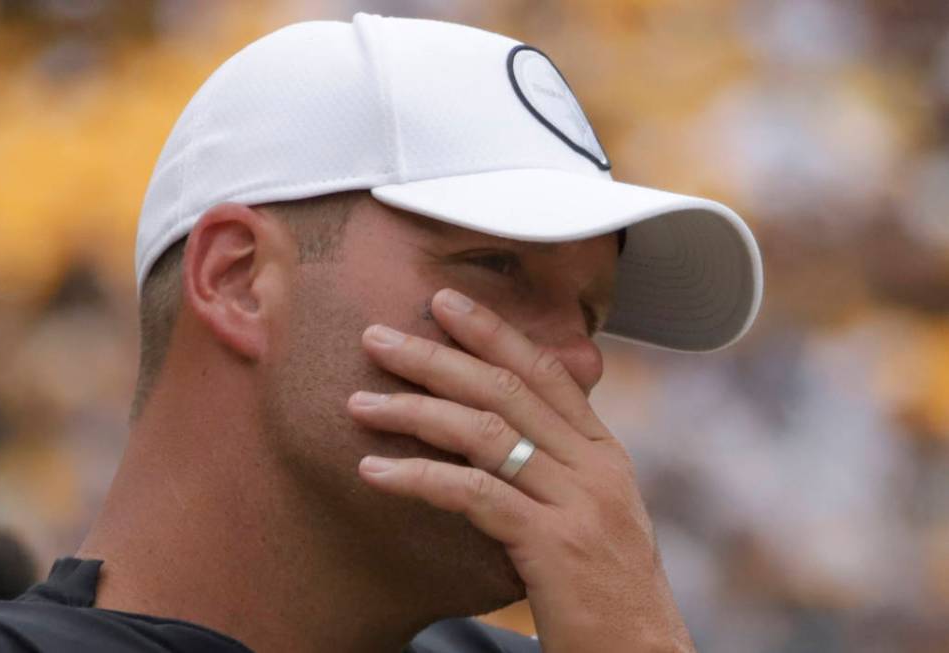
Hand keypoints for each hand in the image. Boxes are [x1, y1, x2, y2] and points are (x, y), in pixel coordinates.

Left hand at [347, 288, 694, 651]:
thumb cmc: (603, 590)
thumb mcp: (591, 513)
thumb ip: (556, 467)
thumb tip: (502, 432)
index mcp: (603, 453)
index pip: (545, 372)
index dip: (493, 332)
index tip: (443, 302)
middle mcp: (595, 466)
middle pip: (506, 390)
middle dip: (437, 357)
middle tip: (378, 336)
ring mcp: (578, 503)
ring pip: (485, 433)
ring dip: (414, 412)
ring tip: (359, 403)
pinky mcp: (554, 546)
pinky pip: (475, 494)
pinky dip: (419, 476)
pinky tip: (374, 472)